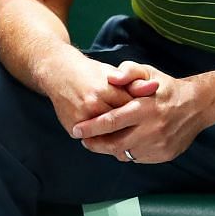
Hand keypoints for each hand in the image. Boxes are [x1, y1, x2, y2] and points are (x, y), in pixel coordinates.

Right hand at [44, 55, 160, 135]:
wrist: (59, 73)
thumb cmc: (90, 73)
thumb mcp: (114, 73)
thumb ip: (134, 82)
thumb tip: (155, 87)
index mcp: (107, 89)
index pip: (132, 108)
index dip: (143, 116)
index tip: (152, 120)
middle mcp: (93, 104)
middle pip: (121, 125)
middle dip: (134, 131)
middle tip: (145, 135)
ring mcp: (82, 117)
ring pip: (107, 136)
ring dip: (120, 140)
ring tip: (131, 141)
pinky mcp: (72, 126)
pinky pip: (93, 140)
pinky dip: (103, 142)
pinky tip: (113, 142)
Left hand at [74, 65, 209, 163]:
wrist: (199, 105)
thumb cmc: (167, 88)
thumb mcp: (149, 72)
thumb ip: (129, 71)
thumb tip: (112, 77)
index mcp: (145, 108)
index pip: (111, 121)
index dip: (91, 128)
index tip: (76, 130)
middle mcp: (152, 129)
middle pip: (114, 144)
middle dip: (96, 144)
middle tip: (85, 140)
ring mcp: (159, 145)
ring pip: (125, 154)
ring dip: (111, 149)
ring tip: (104, 141)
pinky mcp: (164, 155)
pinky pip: (138, 158)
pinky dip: (129, 152)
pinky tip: (126, 142)